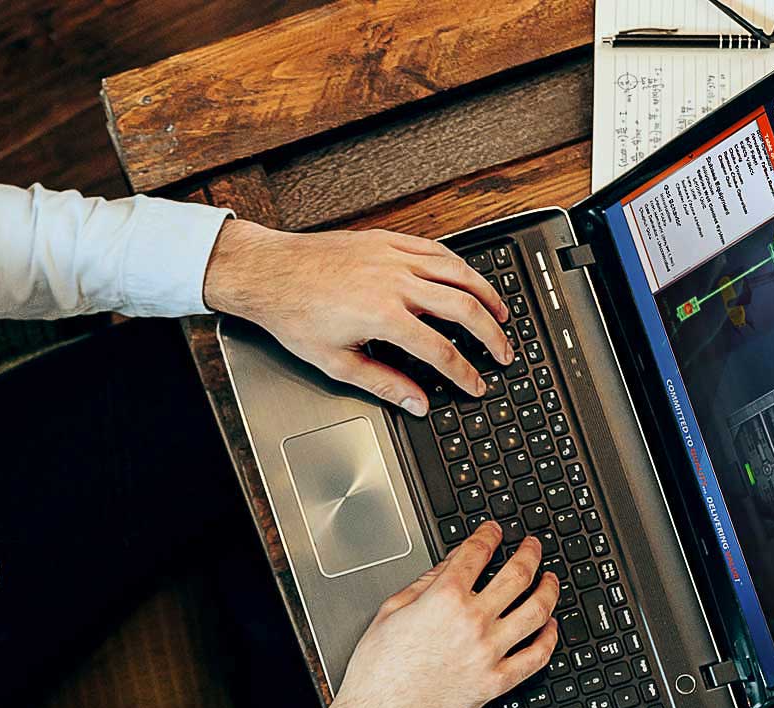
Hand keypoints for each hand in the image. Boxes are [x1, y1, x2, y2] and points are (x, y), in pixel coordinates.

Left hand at [203, 220, 512, 415]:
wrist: (270, 272)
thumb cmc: (295, 314)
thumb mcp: (336, 362)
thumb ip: (383, 383)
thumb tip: (416, 403)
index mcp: (383, 315)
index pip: (440, 350)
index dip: (465, 372)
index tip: (477, 384)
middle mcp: (394, 281)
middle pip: (462, 307)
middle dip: (491, 334)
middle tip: (503, 352)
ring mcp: (392, 256)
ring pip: (457, 271)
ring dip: (485, 294)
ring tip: (501, 313)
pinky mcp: (386, 239)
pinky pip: (435, 249)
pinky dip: (458, 265)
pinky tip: (467, 277)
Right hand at [310, 521, 559, 707]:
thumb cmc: (378, 671)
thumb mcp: (391, 611)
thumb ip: (424, 583)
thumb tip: (448, 565)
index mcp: (443, 599)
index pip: (477, 553)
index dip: (489, 535)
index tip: (494, 530)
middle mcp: (472, 622)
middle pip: (517, 575)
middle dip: (529, 553)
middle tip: (532, 545)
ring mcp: (489, 653)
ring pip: (536, 611)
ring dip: (549, 589)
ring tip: (550, 579)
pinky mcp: (496, 683)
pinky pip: (536, 657)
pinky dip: (549, 638)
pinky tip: (550, 626)